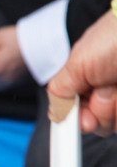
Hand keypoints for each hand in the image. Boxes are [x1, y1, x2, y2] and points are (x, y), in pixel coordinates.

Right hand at [48, 11, 116, 134]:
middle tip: (106, 86)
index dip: (77, 125)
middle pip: (100, 124)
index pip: (77, 117)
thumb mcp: (76, 64)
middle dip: (102, 108)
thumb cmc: (115, 37)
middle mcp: (108, 93)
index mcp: (88, 85)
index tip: (81, 129)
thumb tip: (56, 116)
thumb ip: (59, 93)